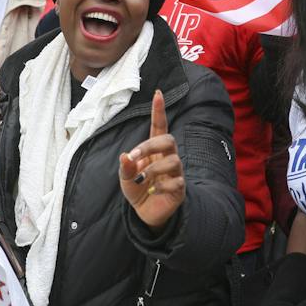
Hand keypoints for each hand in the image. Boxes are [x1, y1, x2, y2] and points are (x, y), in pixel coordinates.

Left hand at [118, 92, 184, 232]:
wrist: (146, 212)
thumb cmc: (137, 188)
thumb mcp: (125, 178)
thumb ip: (125, 167)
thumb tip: (125, 155)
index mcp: (154, 150)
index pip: (159, 126)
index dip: (159, 110)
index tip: (157, 94)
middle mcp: (167, 157)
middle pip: (169, 140)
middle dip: (150, 145)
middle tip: (134, 156)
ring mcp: (175, 172)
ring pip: (173, 161)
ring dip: (153, 169)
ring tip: (140, 179)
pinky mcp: (180, 188)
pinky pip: (176, 182)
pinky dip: (161, 186)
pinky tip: (153, 191)